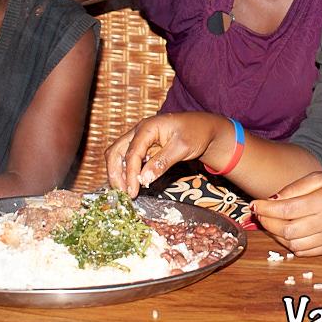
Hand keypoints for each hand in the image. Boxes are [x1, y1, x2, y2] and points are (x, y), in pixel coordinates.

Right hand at [105, 112, 225, 197]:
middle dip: (115, 173)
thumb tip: (143, 179)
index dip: (130, 174)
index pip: (132, 153)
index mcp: (147, 128)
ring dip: (118, 173)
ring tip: (126, 191)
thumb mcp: (182, 148)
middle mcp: (139, 131)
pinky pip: (128, 159)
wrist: (205, 128)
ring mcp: (139, 139)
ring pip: (118, 155)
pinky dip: (127, 172)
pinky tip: (132, 185)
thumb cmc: (196, 133)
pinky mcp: (143, 148)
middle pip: (115, 152)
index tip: (132, 192)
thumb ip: (162, 162)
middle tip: (122, 193)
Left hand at [251, 173, 321, 255]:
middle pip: (287, 230)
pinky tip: (286, 234)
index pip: (287, 210)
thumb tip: (271, 200)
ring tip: (271, 224)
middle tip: (260, 215)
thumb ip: (295, 188)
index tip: (254, 205)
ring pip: (293, 244)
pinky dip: (290, 245)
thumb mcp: (321, 177)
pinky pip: (304, 252)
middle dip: (267, 223)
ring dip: (276, 236)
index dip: (266, 209)